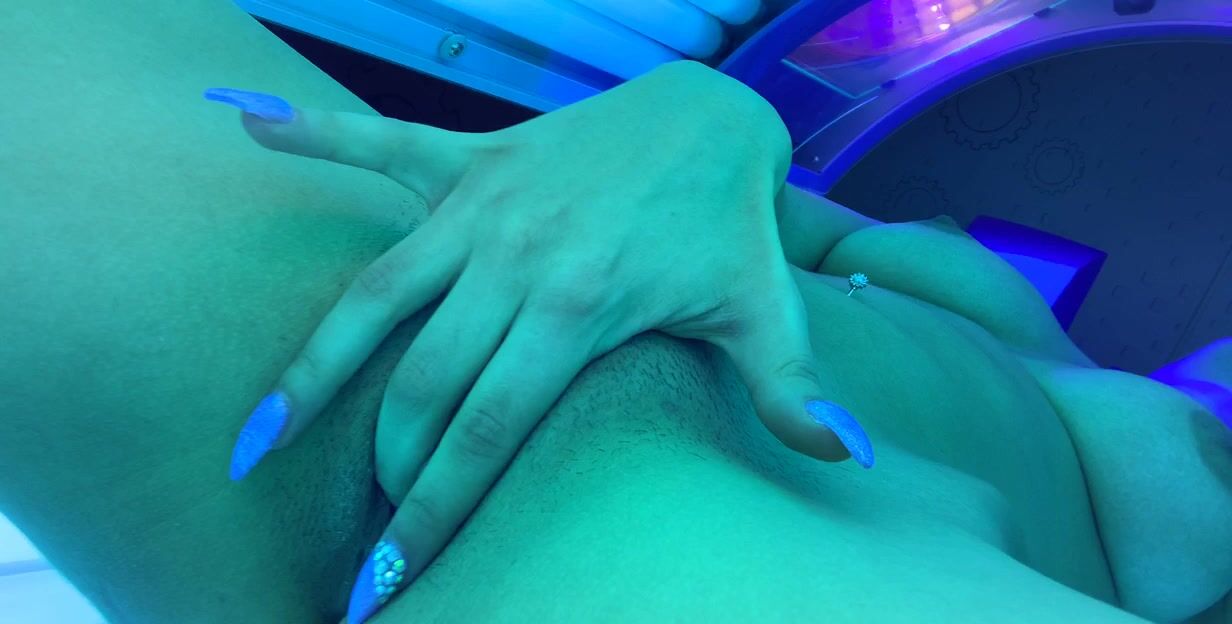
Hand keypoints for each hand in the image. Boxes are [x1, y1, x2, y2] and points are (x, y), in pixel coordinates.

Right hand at [210, 60, 872, 622]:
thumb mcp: (766, 311)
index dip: (435, 511)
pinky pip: (380, 144)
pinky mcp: (469, 160)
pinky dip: (314, 133)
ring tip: (252, 445)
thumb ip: (792, 390)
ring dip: (311, 373)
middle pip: (420, 386)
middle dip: (388, 473)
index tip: (393, 577)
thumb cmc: (729, 223)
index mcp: (579, 307)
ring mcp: (481, 206)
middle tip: (364, 536)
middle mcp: (514, 259)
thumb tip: (846, 456)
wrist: (712, 114)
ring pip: (374, 300)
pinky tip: (247, 126)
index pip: (485, 431)